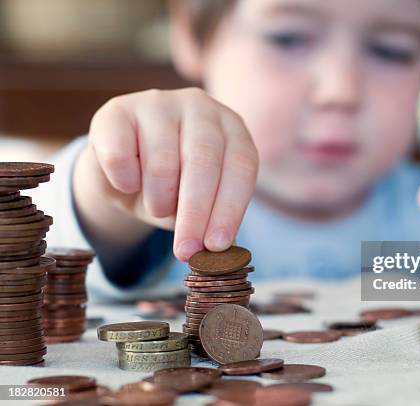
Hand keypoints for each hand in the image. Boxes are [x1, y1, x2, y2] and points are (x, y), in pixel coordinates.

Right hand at [73, 88, 258, 260]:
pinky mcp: (118, 109)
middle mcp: (201, 107)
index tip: (216, 246)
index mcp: (232, 129)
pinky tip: (128, 183)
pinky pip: (120, 155)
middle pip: (204, 162)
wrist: (125, 171)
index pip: (240, 166)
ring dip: (158, 199)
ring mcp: (159, 102)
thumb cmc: (174, 189)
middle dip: (195, 214)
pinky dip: (124, 181)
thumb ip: (210, 224)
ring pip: (162, 161)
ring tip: (156, 207)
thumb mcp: (199, 206)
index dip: (229, 209)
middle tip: (185, 251)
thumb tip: (218, 250)